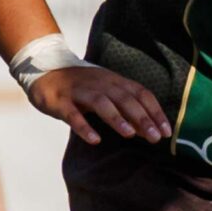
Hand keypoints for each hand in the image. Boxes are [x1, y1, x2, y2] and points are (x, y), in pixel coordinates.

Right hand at [27, 65, 170, 145]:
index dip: (156, 112)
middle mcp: (100, 83)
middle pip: (125, 99)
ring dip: (117, 118)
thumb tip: (146, 130)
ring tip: (129, 134)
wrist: (44, 70)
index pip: (141, 94)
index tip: (168, 131)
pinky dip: (84, 126)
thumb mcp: (107, 94)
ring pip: (101, 102)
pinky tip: (94, 139)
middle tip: (155, 138)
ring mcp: (79, 91)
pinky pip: (73, 113)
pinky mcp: (60, 100)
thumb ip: (125, 111)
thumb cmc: (82, 88)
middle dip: (142, 118)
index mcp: (115, 81)